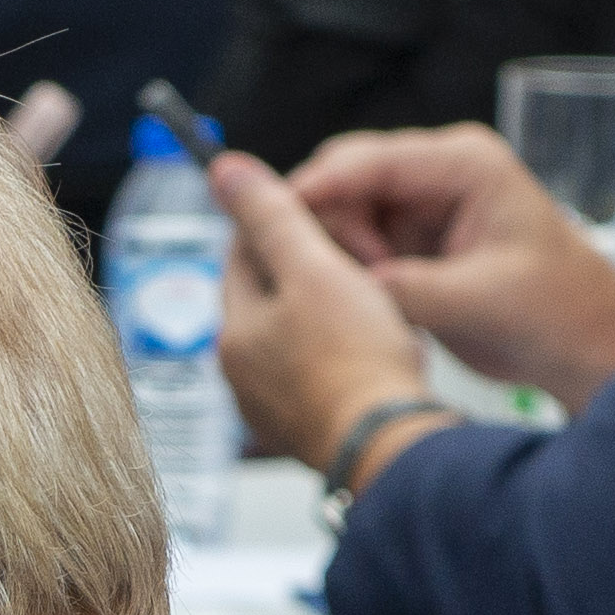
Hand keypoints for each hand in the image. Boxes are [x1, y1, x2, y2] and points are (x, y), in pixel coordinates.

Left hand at [214, 148, 433, 477]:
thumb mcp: (313, 268)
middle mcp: (242, 375)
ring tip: (368, 297)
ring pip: (295, 336)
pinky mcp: (310, 430)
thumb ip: (271, 216)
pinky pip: (319, 374)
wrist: (389, 445)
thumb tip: (224, 170)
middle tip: (351, 248)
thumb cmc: (355, 359)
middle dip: (304, 268)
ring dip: (325, 312)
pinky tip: (374, 347)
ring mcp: (274, 407)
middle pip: (268, 298)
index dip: (277, 221)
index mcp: (234, 332)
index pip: (240, 254)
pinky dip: (341, 352)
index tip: (315, 206)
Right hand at [283, 124, 614, 411]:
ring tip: (353, 297)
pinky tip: (352, 300)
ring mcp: (424, 206)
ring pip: (342, 211)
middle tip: (321, 279)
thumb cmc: (559, 312)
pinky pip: (356, 242)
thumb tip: (338, 287)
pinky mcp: (414, 240)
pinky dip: (344, 268)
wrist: (591, 345)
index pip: (369, 161)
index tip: (273, 223)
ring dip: (332, 251)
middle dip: (321, 223)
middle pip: (345, 176)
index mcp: (464, 165)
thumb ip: (406, 288)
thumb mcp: (480, 302)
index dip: (315, 189)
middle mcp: (439, 173)